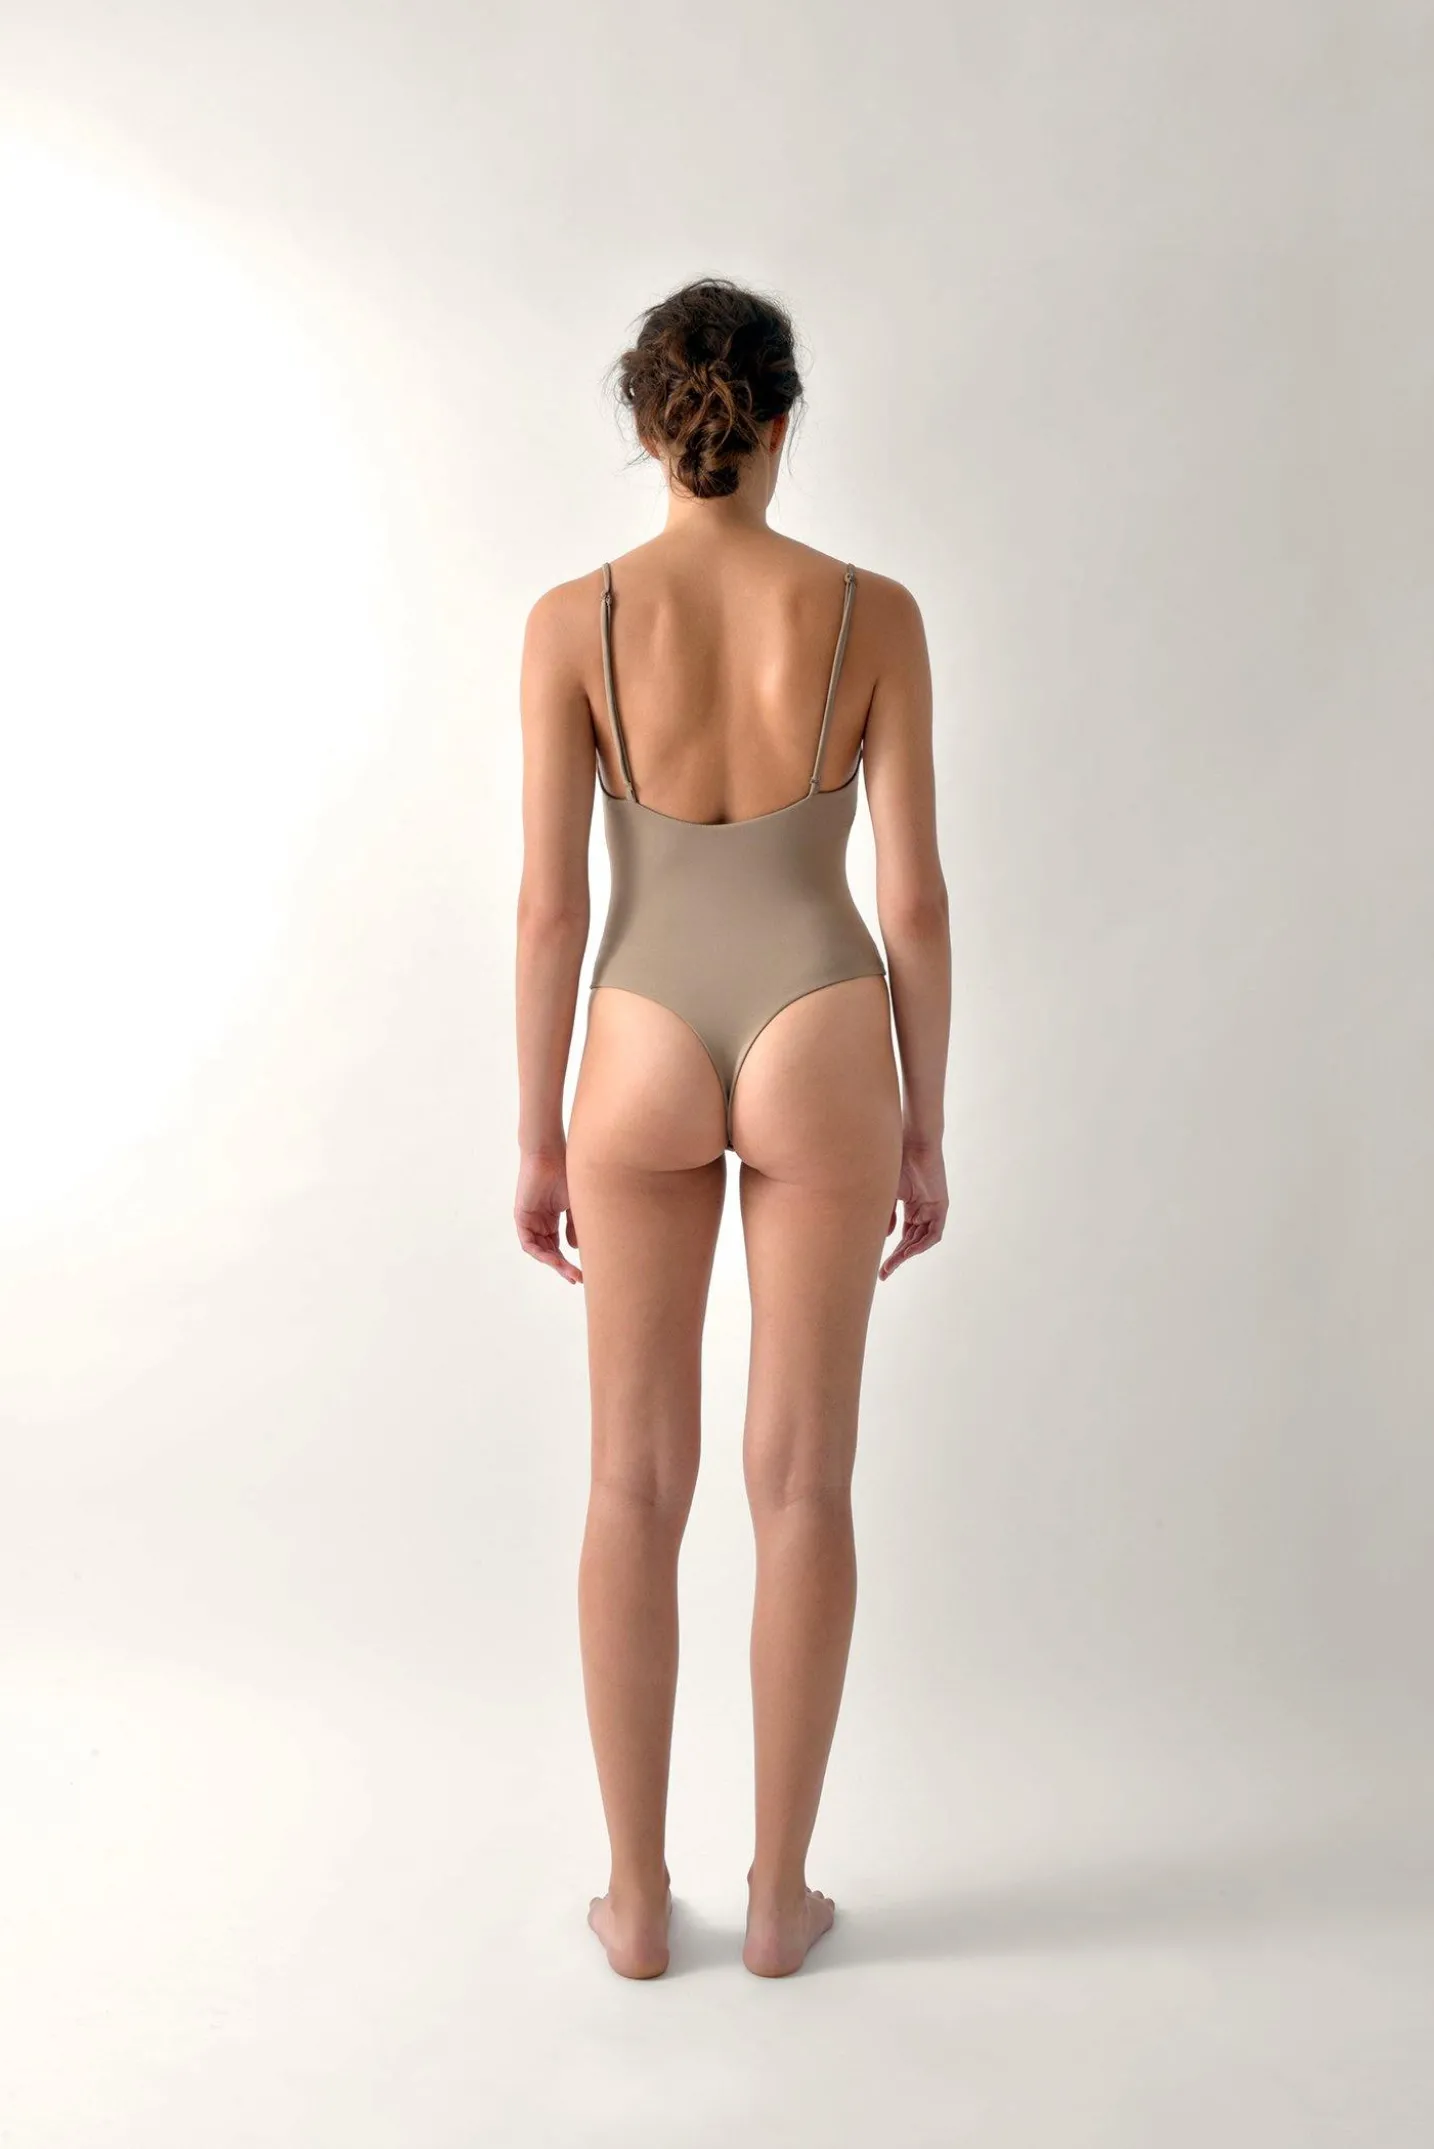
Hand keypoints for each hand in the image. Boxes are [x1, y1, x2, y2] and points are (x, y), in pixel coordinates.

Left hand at [515, 1147, 581, 1283]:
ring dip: (554, 1263)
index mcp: (551, 1218)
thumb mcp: (574, 1205)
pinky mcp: (521, 1217)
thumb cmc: (564, 1173)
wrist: (549, 1155)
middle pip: (550, 1251)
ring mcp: (530, 1220)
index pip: (558, 1246)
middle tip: (577, 1278)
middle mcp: (540, 1221)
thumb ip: (574, 1226)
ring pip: (540, 1250)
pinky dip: (540, 1253)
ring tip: (569, 1272)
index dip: (568, 1261)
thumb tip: (575, 1248)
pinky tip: (555, 1260)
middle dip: (563, 1267)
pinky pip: (528, 1242)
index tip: (581, 1274)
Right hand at [879, 1137, 947, 1280]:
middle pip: (911, 1241)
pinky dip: (922, 1244)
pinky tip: (908, 1252)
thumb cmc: (896, 1163)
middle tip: (884, 1273)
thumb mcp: (887, 1195)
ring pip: (921, 1240)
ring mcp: (932, 1209)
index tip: (880, 1267)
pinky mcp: (940, 1207)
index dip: (892, 1252)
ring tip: (892, 1264)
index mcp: (911, 1206)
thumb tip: (887, 1236)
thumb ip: (887, 1216)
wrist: (913, 1144)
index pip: (903, 1235)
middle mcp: (922, 1210)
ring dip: (907, 1254)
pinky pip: (933, 1233)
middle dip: (897, 1258)